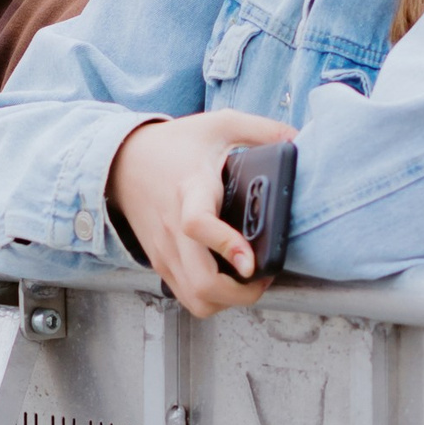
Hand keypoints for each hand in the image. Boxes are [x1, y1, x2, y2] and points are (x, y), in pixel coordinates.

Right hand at [106, 111, 298, 317]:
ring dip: (228, 300)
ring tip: (247, 280)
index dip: (227, 245)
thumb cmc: (174, 146)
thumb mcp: (219, 125)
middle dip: (241, 293)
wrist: (123, 161)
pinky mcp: (161, 262)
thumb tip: (300, 139)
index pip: (198, 224)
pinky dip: (212, 297)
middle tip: (263, 274)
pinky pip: (188, 297)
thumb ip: (262, 130)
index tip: (250, 261)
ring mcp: (165, 250)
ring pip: (197, 300)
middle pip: (202, 283)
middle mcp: (174, 228)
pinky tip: (227, 278)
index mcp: (191, 190)